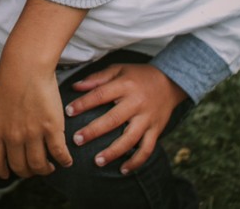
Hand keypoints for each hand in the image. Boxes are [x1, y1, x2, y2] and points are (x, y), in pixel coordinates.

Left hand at [0, 60, 72, 178]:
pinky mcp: (52, 128)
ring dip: (44, 170)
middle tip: (33, 168)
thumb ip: (0, 123)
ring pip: (39, 165)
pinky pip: (59, 153)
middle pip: (19, 166)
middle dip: (27, 172)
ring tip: (49, 167)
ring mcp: (32, 134)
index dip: (2, 171)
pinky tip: (66, 161)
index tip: (7, 174)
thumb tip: (4, 136)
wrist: (26, 66)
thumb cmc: (9, 79)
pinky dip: (64, 160)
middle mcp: (12, 137)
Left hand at [64, 63, 186, 173]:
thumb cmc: (139, 75)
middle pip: (113, 119)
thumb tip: (75, 87)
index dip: (83, 103)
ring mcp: (147, 118)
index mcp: (125, 85)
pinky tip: (123, 169)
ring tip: (97, 161)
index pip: (100, 94)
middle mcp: (137, 103)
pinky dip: (136, 161)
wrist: (171, 81)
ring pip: (130, 139)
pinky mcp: (156, 130)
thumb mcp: (118, 69)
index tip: (68, 111)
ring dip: (113, 152)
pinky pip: (147, 149)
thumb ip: (97, 78)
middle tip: (77, 140)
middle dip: (94, 131)